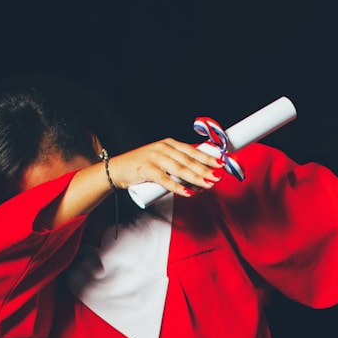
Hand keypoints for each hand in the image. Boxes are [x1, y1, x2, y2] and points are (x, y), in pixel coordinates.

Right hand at [107, 138, 223, 196]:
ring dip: (196, 178)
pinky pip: (165, 180)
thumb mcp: (162, 161)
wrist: (116, 170)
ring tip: (208, 184)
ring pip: (180, 169)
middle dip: (205, 169)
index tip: (221, 163)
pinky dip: (177, 187)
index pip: (192, 150)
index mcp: (169, 144)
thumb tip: (200, 179)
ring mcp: (155, 158)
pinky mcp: (146, 169)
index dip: (208, 157)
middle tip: (218, 177)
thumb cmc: (142, 167)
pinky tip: (188, 192)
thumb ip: (178, 166)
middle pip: (189, 160)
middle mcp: (163, 148)